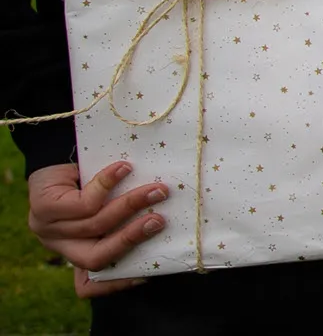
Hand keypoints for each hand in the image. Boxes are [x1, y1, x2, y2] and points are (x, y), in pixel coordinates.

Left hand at [26, 161, 165, 296]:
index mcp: (74, 251)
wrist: (54, 152)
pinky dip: (107, 185)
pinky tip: (124, 169)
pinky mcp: (43, 208)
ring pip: (94, 226)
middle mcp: (59, 246)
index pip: (85, 285)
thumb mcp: (105, 204)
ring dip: (131, 205)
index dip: (113, 286)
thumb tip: (163, 222)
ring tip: (156, 190)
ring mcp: (47, 229)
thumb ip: (120, 220)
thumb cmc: (88, 179)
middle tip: (159, 221)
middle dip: (131, 238)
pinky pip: (83, 204)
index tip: (145, 277)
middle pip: (96, 257)